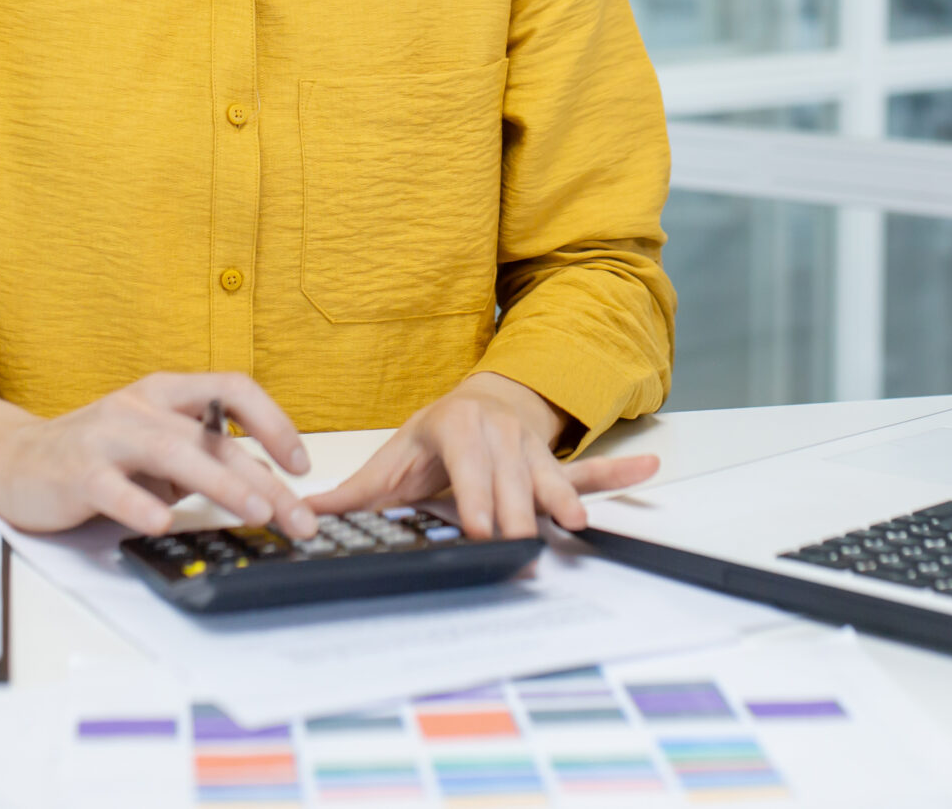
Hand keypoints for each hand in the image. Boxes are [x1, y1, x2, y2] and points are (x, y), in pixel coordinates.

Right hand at [0, 373, 317, 538]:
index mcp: (166, 393)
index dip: (274, 422)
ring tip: (254, 511)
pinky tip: (162, 523)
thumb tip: (269, 486)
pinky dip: (139, 504)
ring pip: (172, 452)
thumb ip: (204, 459)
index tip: (301, 464)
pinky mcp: (77, 471)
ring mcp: (107, 436)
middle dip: (263, 478)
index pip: (232, 390)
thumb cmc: (97, 455)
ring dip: (220, 482)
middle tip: (297, 516)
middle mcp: (141, 406)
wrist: (13, 461)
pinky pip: (113, 486)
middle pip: (212, 436)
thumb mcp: (157, 448)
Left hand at [304, 372, 658, 539]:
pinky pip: (587, 469)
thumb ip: (355, 494)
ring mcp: (531, 447)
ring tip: (575, 522)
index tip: (482, 528)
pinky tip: (647, 470)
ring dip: (561, 500)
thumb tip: (303, 515)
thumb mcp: (392, 458)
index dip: (476, 495)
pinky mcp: (553, 464)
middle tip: (519, 548)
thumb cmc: (435, 436)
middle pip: (510, 479)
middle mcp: (498, 433)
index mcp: (456, 428)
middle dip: (517, 515)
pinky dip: (617, 473)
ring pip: (548, 477)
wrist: (479, 402)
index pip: (468, 463)